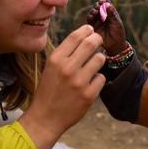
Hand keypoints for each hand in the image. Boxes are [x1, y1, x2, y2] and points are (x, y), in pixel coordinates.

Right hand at [18, 24, 105, 148]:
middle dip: (98, 39)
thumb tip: (84, 36)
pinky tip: (90, 84)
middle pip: (91, 43)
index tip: (91, 30)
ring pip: (100, 59)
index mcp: (55, 60)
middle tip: (99, 40)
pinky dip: (98, 79)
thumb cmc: (48, 90)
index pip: (76, 36)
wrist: (46, 118)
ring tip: (93, 65)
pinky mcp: (89, 95)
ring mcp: (79, 82)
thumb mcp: (50, 68)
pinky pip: (101, 78)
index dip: (86, 30)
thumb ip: (65, 53)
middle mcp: (67, 68)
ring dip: (99, 59)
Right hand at [86, 0, 127, 54]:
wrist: (114, 47)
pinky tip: (91, 17)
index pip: (106, 4)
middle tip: (98, 6)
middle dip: (98, 6)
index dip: (104, 1)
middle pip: (98, 7)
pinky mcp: (92, 27)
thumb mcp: (117, 24)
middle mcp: (103, 16)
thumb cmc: (118, 34)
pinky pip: (89, 20)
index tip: (102, 1)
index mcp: (111, 13)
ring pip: (93, 13)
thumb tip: (108, 5)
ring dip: (93, 11)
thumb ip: (113, 15)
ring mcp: (97, 21)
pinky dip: (89, 17)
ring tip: (95, 12)